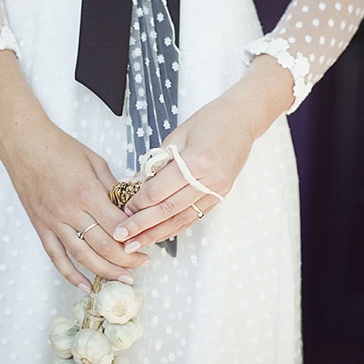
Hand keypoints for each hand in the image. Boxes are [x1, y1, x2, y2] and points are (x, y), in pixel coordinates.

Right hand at [0, 120, 148, 290]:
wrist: (23, 143)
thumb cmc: (58, 148)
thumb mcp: (95, 161)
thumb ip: (113, 187)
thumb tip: (131, 208)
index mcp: (86, 192)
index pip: (118, 226)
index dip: (136, 238)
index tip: (148, 241)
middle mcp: (69, 211)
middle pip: (104, 246)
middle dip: (127, 259)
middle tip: (143, 262)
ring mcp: (53, 222)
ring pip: (83, 256)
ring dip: (106, 271)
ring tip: (124, 278)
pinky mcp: (41, 227)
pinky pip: (56, 257)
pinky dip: (70, 274)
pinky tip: (85, 285)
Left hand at [112, 55, 294, 250]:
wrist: (242, 120)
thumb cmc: (208, 121)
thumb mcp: (176, 136)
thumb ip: (155, 163)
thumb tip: (133, 184)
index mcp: (196, 160)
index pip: (159, 191)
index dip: (137, 204)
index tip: (121, 211)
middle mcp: (209, 180)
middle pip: (168, 210)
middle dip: (142, 226)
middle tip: (121, 237)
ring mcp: (217, 190)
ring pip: (181, 219)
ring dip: (156, 233)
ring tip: (136, 244)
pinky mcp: (221, 196)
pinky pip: (193, 216)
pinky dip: (174, 227)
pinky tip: (158, 235)